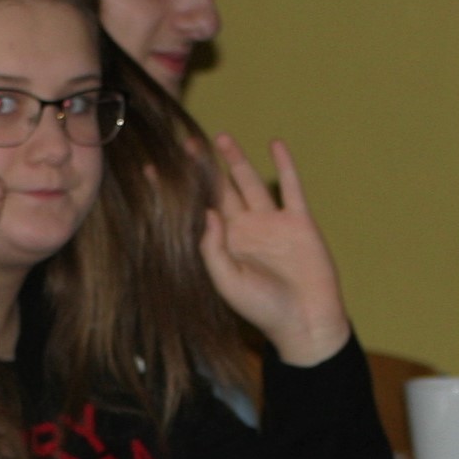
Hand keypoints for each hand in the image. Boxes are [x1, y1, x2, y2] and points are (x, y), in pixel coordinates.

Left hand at [198, 135, 352, 368]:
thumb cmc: (264, 309)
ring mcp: (272, 222)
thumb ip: (213, 249)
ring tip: (222, 137)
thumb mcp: (228, 283)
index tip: (152, 170)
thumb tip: (207, 210)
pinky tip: (275, 145)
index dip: (177, 192)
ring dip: (236, 160)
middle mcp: (244, 229)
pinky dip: (284, 165)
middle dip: (204, 168)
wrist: (305, 321)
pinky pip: (290, 187)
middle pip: (220, 190)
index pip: (196, 211)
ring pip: (250, 182)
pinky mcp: (299, 221)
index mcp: (224, 244)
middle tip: (186, 143)